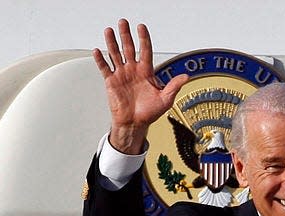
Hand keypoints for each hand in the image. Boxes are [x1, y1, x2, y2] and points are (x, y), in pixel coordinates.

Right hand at [92, 19, 188, 153]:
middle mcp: (133, 70)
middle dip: (126, 35)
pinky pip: (105, 68)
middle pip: (128, 48)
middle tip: (123, 23)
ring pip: (115, 54)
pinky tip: (98, 51)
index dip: (143, 39)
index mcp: (146, 72)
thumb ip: (174, 86)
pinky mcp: (111, 81)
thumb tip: (186, 77)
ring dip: (112, 43)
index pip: (145, 50)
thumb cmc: (150, 112)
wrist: (135, 123)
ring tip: (109, 31)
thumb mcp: (166, 99)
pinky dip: (101, 60)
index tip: (141, 27)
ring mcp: (121, 74)